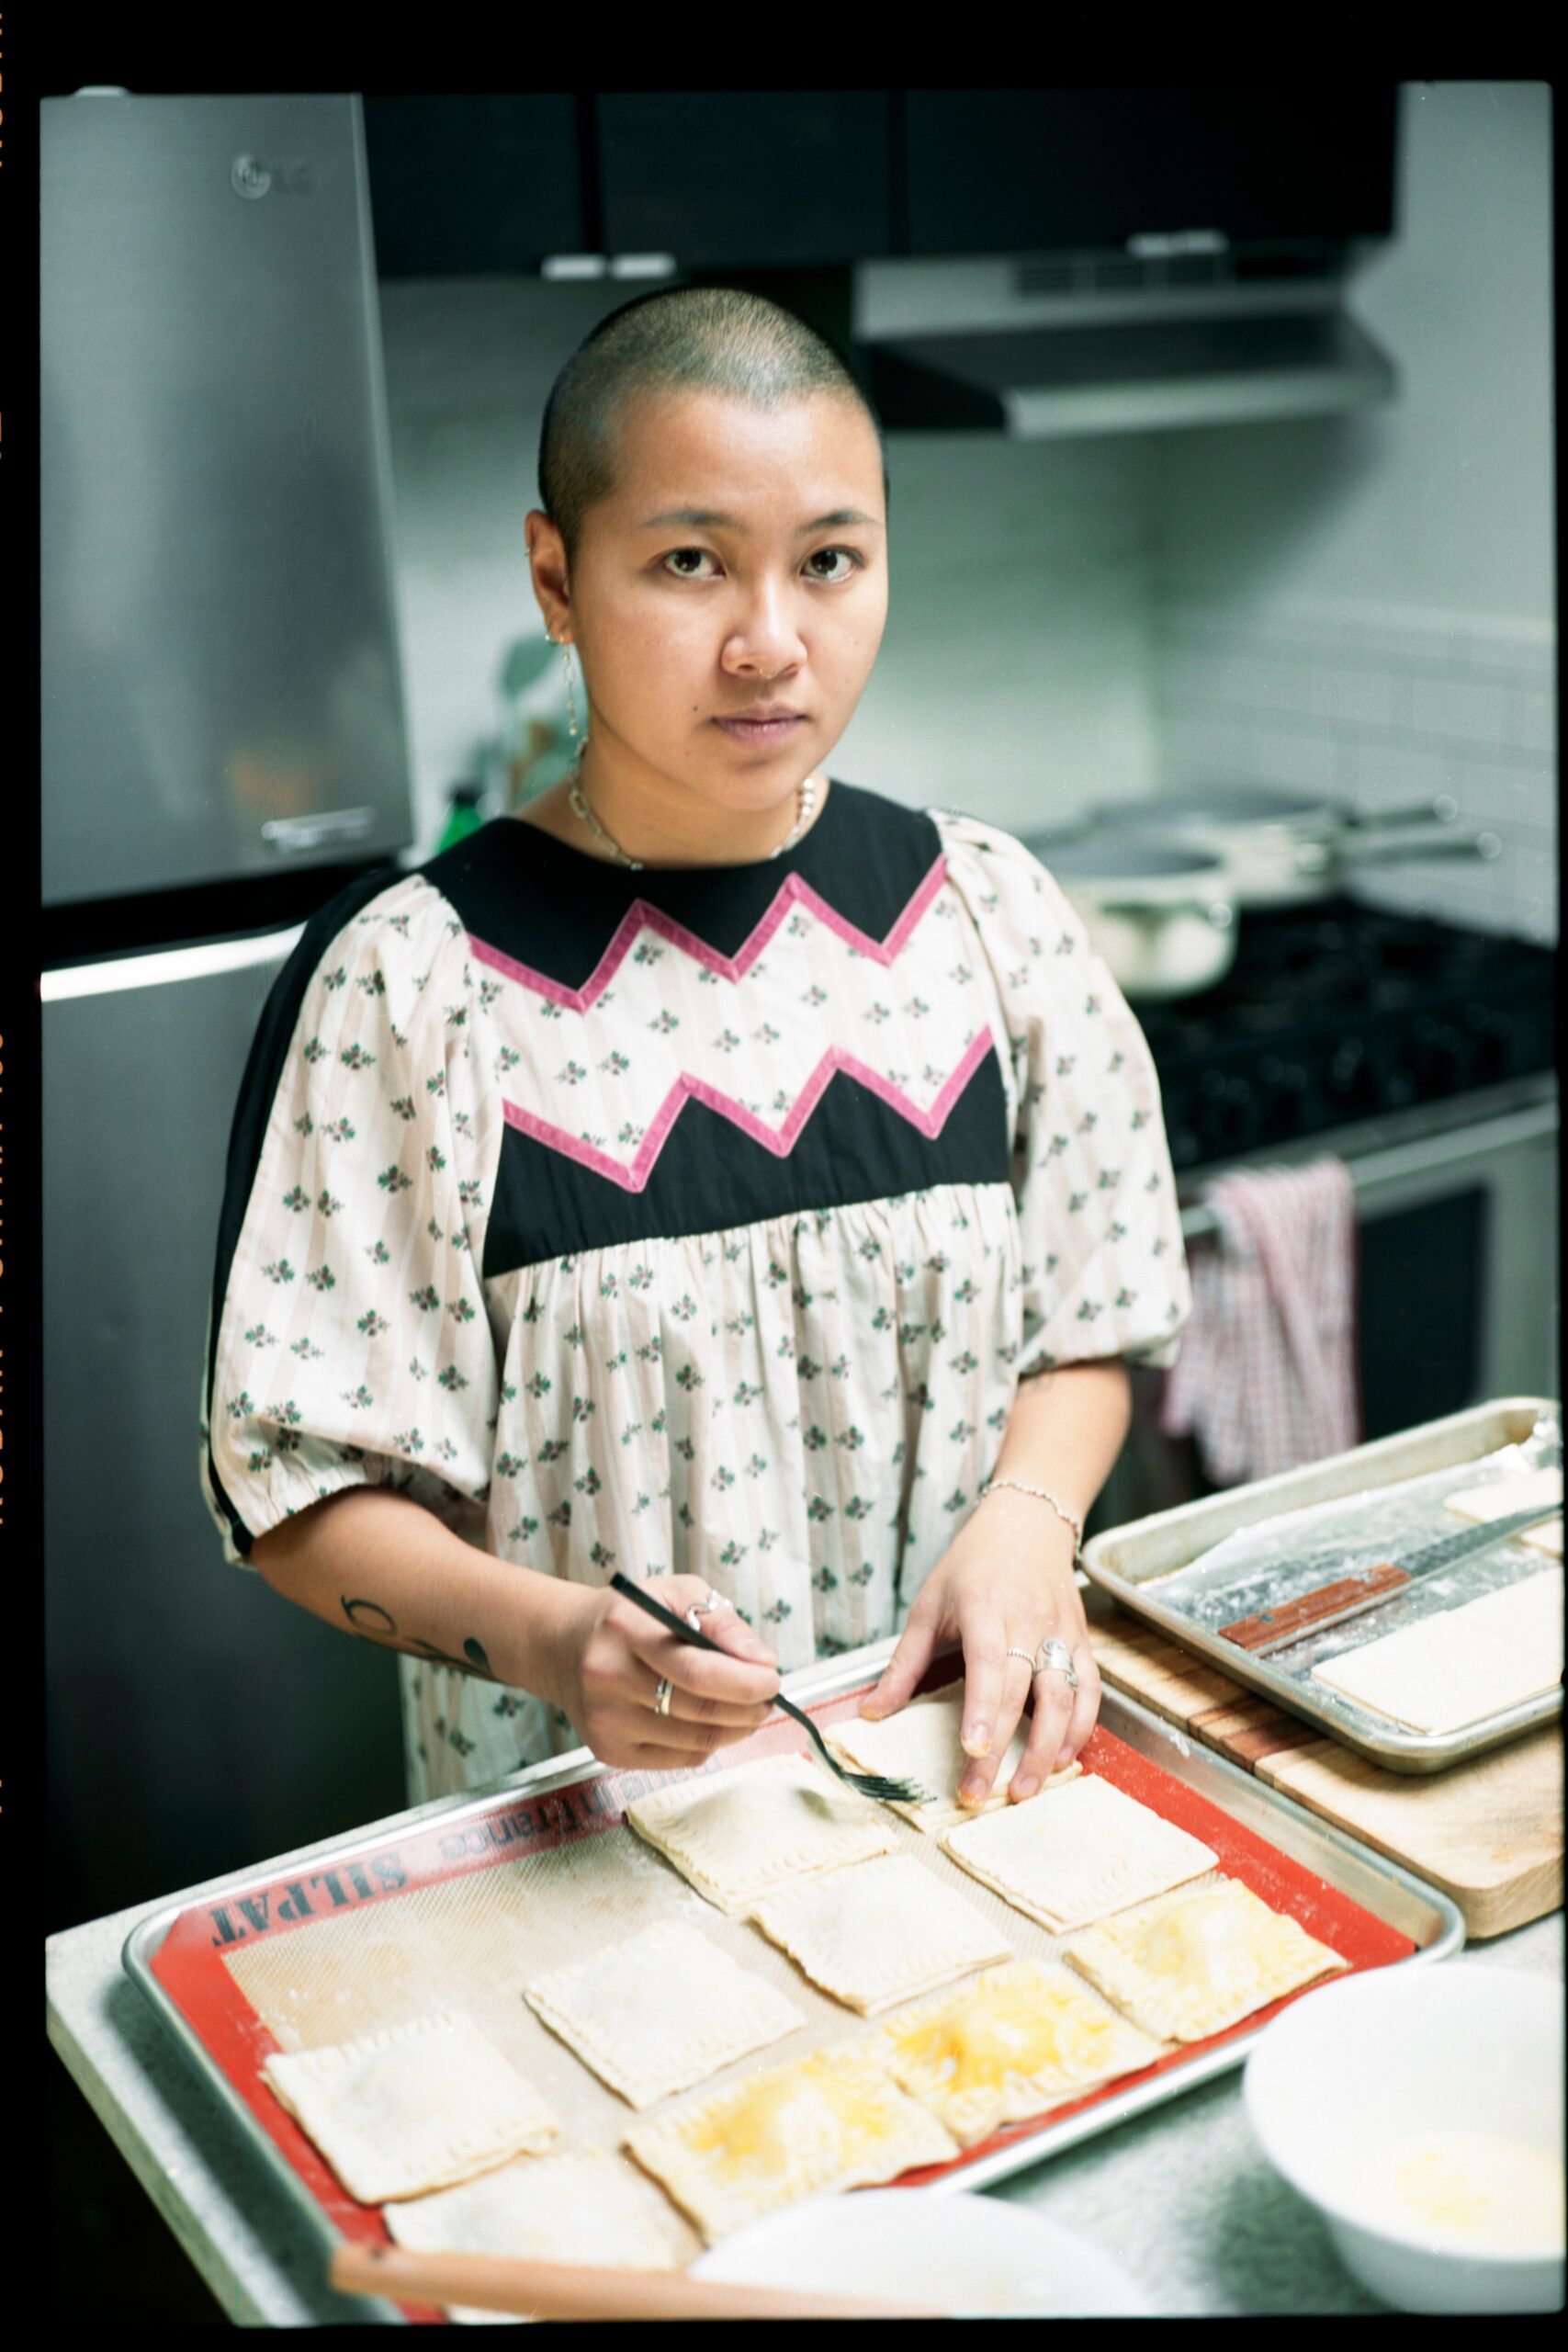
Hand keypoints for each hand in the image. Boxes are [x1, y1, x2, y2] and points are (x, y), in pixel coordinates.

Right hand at [544, 1576, 780, 1769]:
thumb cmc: (629, 1617)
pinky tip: (715, 1724)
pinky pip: (679, 1758)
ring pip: (694, 1740)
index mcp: (626, 1629)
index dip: (744, 1681)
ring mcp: (605, 1720)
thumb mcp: (674, 1593)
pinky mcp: (608, 1751)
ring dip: (735, 1729)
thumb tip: (761, 1662)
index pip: (696, 1669)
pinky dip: (708, 1743)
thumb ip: (721, 1622)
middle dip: (748, 1707)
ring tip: (750, 1711)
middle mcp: (608, 1677)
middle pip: (698, 1709)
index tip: (772, 1677)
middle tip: (769, 1698)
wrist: (563, 1646)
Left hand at [860, 1491, 1099, 1807]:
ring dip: (1048, 1748)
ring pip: (1064, 1697)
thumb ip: (903, 1664)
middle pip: (1021, 1692)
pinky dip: (1081, 1727)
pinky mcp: (1083, 1641)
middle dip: (1002, 1749)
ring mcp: (1061, 1632)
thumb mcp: (928, 1605)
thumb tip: (872, 1713)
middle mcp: (1028, 1621)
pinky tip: (1063, 1756)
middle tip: (980, 1792)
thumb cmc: (971, 1565)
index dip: (982, 1709)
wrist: (1027, 1525)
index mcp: (985, 1607)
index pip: (987, 1663)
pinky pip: (1090, 1690)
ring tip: (1025, 1788)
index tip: (972, 1750)